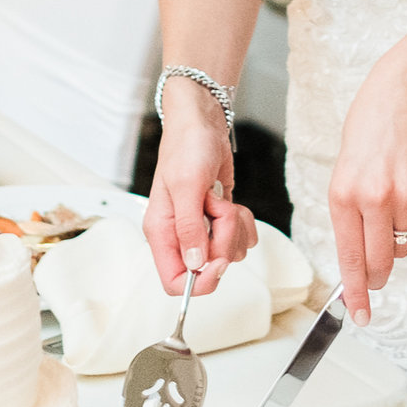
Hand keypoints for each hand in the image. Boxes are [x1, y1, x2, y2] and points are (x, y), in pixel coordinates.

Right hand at [142, 87, 255, 292]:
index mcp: (162, 233)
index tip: (218, 260)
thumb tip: (195, 265)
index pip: (174, 282)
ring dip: (234, 227)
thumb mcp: (187, 185)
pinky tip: (232, 202)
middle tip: (219, 210)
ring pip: (229, 254)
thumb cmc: (187, 147)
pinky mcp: (220, 222)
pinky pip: (241, 239)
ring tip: (220, 199)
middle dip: (223, 240)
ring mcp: (201, 230)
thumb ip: (189, 228)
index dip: (200, 281)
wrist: (203, 124)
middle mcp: (180, 236)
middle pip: (208, 268)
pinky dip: (244, 222)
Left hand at [327, 57, 406, 326]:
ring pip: (403, 245)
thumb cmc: (369, 131)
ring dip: (396, 239)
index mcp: (343, 195)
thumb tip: (360, 260)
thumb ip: (349, 216)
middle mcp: (374, 199)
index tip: (359, 315)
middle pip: (380, 263)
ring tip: (391, 205)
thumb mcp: (343, 172)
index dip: (355, 292)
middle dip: (377, 277)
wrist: (405, 96)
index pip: (350, 258)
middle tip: (376, 277)